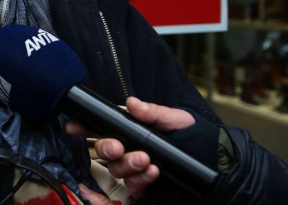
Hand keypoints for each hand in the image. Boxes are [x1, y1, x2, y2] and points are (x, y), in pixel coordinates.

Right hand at [65, 97, 194, 197]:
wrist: (213, 161)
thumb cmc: (192, 136)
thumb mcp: (175, 119)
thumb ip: (152, 112)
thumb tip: (131, 102)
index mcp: (130, 129)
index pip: (100, 127)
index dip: (84, 127)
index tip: (74, 126)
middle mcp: (127, 148)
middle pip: (103, 151)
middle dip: (107, 148)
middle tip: (119, 147)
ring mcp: (133, 167)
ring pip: (116, 169)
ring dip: (128, 164)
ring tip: (145, 159)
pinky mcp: (143, 184)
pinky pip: (133, 184)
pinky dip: (142, 177)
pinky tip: (154, 171)